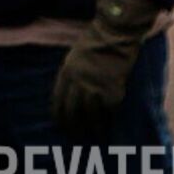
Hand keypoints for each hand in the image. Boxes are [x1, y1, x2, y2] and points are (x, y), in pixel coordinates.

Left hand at [51, 0, 161, 139]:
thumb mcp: (74, 57)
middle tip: (76, 139)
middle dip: (73, 128)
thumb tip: (72, 93)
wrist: (115, 34)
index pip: (58, 102)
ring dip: (92, 129)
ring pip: (91, 115)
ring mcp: (95, 87)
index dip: (60, 117)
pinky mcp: (113, 89)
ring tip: (94, 139)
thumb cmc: (96, 43)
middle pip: (72, 112)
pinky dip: (108, 120)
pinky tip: (109, 127)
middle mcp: (77, 83)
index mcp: (66, 74)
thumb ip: (72, 75)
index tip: (61, 127)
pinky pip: (109, 110)